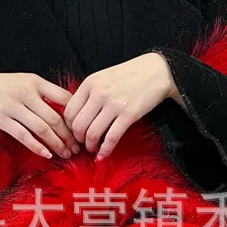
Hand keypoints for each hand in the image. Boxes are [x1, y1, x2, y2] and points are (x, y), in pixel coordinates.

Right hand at [0, 72, 80, 161]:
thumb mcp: (22, 81)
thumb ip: (42, 92)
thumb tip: (67, 107)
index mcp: (35, 81)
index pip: (64, 98)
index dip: (77, 115)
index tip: (83, 128)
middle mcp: (26, 92)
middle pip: (56, 118)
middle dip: (70, 136)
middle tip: (78, 148)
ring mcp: (13, 106)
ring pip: (42, 128)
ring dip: (57, 144)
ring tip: (66, 154)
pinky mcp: (2, 119)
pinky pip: (24, 136)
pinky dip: (37, 146)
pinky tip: (47, 154)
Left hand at [63, 52, 177, 159]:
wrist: (157, 71)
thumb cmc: (130, 75)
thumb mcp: (104, 77)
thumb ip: (89, 93)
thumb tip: (77, 116)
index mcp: (90, 83)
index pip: (69, 112)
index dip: (69, 127)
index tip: (75, 133)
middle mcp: (99, 93)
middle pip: (77, 125)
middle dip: (78, 140)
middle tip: (83, 144)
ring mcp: (114, 104)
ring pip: (92, 134)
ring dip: (90, 147)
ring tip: (93, 150)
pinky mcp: (129, 115)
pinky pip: (111, 138)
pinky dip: (105, 151)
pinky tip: (103, 155)